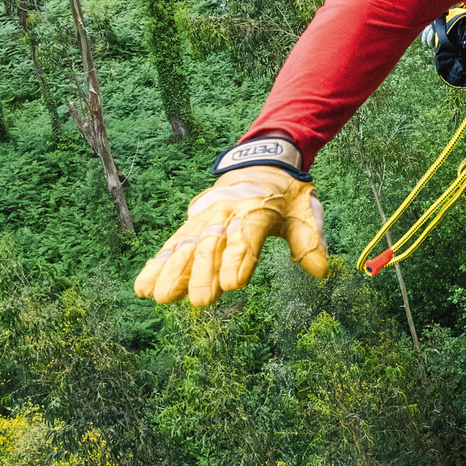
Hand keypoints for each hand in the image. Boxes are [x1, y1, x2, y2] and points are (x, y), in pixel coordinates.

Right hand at [134, 170, 329, 307]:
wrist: (260, 164)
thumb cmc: (284, 196)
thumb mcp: (304, 212)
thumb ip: (308, 241)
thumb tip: (321, 271)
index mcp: (256, 211)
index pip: (247, 237)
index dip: (239, 259)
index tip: (232, 284)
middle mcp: (226, 215)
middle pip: (213, 245)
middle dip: (204, 274)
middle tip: (200, 301)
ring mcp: (206, 220)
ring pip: (187, 246)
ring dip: (172, 272)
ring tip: (160, 297)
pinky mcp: (192, 225)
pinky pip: (172, 245)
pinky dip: (157, 265)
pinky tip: (144, 286)